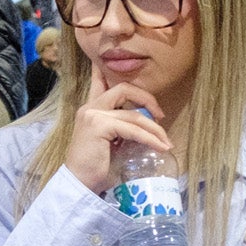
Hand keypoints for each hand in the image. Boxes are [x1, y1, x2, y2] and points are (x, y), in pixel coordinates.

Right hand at [60, 77, 172, 195]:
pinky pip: (133, 129)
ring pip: (134, 114)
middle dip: (147, 99)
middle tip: (160, 115)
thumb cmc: (94, 168)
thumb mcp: (110, 143)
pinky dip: (150, 138)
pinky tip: (160, 147)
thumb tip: (146, 125)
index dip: (101, 70)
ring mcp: (93, 115)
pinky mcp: (99, 126)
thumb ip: (122, 129)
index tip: (102, 60)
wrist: (79, 184)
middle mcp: (90, 108)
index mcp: (90, 110)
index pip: (97, 82)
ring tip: (165, 142)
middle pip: (124, 89)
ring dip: (154, 129)